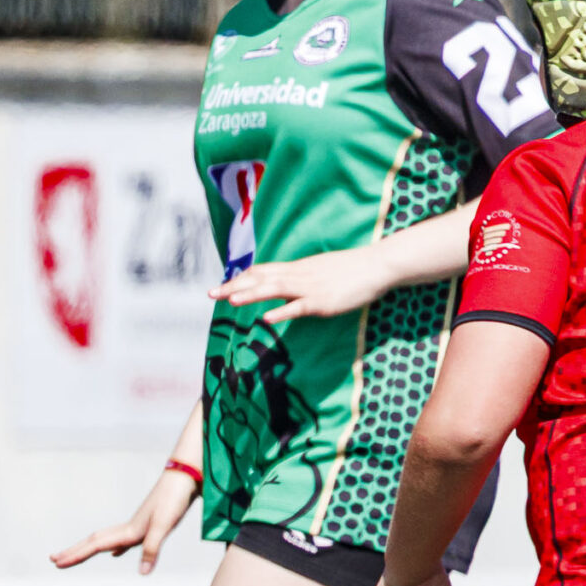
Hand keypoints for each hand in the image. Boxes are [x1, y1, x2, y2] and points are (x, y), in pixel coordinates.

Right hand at [51, 465, 197, 574]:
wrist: (186, 476)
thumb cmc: (175, 499)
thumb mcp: (164, 525)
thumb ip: (152, 549)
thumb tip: (142, 574)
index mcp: (129, 531)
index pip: (95, 545)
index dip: (75, 555)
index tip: (57, 563)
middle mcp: (129, 528)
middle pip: (94, 542)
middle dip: (74, 552)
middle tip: (54, 560)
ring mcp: (137, 526)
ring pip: (106, 540)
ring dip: (89, 549)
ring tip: (75, 557)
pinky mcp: (148, 524)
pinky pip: (124, 540)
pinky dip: (116, 548)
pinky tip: (117, 553)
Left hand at [210, 247, 394, 324]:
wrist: (375, 266)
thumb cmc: (348, 271)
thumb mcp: (318, 272)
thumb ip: (298, 279)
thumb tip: (282, 288)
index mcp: (296, 269)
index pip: (261, 271)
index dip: (239, 279)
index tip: (220, 287)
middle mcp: (298, 275)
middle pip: (260, 279)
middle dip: (234, 287)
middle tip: (210, 294)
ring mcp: (309, 288)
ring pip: (275, 289)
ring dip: (251, 295)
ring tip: (230, 301)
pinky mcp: (322, 302)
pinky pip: (299, 307)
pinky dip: (282, 312)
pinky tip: (266, 318)